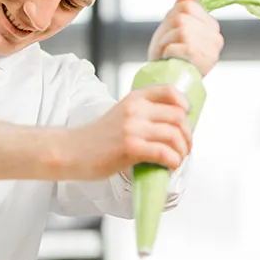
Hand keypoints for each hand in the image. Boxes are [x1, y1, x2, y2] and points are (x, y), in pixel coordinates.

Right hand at [63, 85, 191, 179]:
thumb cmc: (95, 140)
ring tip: (177, 159)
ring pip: (174, 136)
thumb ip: (141, 116)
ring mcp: (132, 128)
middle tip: (185, 148)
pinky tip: (169, 167)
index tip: (185, 118)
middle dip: (187, 135)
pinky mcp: (130, 147)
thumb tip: (170, 129)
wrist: (71, 152)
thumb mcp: (119, 116)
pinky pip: (164, 153)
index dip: (184, 105)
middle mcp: (135, 110)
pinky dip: (173, 162)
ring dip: (182, 151)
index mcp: (133, 99)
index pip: (169, 92)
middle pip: (178, 117)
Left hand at [147, 0, 223, 75]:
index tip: (171, 36)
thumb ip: (185, 3)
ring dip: (166, 43)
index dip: (171, 19)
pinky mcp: (203, 59)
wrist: (165, 80)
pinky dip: (168, 52)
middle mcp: (216, 37)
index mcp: (211, 26)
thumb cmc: (169, 53)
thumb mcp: (174, 25)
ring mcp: (211, 49)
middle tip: (167, 48)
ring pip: (180, 30)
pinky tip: (171, 60)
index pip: (187, 6)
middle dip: (167, 33)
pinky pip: (178, 45)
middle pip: (182, 19)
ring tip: (168, 54)